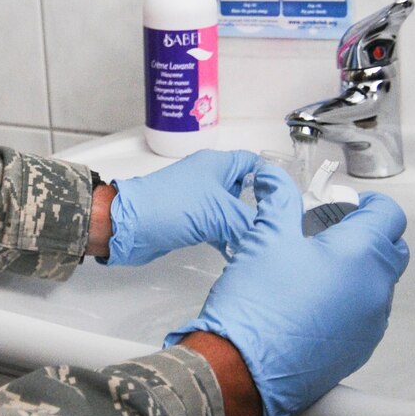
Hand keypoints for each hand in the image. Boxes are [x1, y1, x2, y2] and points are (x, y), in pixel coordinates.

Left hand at [105, 149, 262, 266]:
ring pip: (230, 210)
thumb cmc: (168, 207)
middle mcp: (209, 178)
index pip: (253, 164)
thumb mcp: (219, 213)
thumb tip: (266, 235)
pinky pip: (216, 226)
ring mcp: (198, 199)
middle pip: (244, 188)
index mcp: (217, 164)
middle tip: (275, 224)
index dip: (271, 178)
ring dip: (242, 225)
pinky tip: (236, 252)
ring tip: (259, 241)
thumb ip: (248, 223)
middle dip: (259, 206)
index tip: (285, 198)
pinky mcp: (189, 219)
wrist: (129, 226)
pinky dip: (227, 237)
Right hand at [166, 165, 408, 415]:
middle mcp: (377, 288)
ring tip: (317, 270)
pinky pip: (366, 315)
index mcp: (362, 253)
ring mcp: (372, 324)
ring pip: (379, 285)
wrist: (243, 371)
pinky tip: (313, 305)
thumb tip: (273, 175)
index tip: (346, 206)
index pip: (390, 215)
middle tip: (330, 234)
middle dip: (369, 236)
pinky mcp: (360, 350)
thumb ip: (279, 200)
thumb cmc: (257, 300)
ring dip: (360, 271)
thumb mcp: (266, 238)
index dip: (370, 205)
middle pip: (392, 249)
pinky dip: (350, 302)